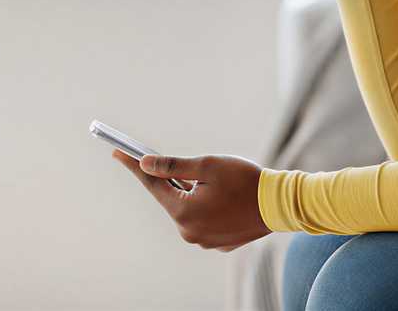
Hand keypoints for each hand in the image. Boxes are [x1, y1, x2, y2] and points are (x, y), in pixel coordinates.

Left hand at [112, 149, 271, 251]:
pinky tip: (224, 198)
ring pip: (189, 210)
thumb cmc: (244, 180)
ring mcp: (204, 241)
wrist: (280, 204)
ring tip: (217, 183)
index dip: (134, 167)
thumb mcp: (206, 166)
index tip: (118, 153)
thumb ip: (172, 166)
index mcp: (183, 212)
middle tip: (189, 166)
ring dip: (194, 194)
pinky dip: (208, 207)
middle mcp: (189, 232)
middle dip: (175, 181)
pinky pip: (204, 221)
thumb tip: (144, 164)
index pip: (152, 185)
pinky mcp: (218, 243)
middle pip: (172, 199)